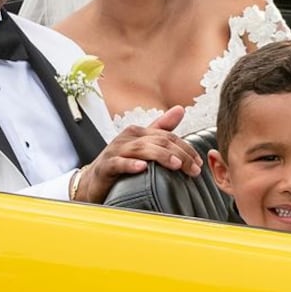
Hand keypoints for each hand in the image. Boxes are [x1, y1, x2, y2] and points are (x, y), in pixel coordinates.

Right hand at [75, 106, 203, 203]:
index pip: (168, 136)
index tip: (199, 163)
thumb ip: (160, 129)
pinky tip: (142, 168)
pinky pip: (118, 164)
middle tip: (194, 169)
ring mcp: (115, 151)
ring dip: (161, 157)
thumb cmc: (119, 163)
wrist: (92, 182)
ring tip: (176, 165)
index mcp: (138, 132)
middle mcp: (127, 138)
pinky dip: (130, 165)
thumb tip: (180, 109)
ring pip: (141, 150)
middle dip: (180, 154)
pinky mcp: (105, 166)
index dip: (186, 148)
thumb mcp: (142, 146)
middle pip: (158, 142)